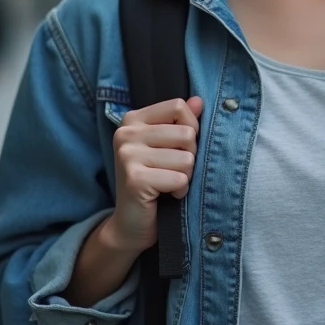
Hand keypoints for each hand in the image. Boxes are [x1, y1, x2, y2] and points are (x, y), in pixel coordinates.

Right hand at [109, 96, 203, 251]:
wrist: (131, 223)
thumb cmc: (154, 181)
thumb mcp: (167, 147)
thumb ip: (181, 122)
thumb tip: (198, 100)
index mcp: (133, 119)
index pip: (178, 106)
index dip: (191, 127)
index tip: (180, 147)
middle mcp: (126, 133)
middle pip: (186, 133)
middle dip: (190, 156)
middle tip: (173, 170)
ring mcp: (127, 156)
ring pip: (187, 158)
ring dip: (186, 176)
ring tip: (169, 183)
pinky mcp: (134, 179)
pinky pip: (180, 179)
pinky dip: (180, 190)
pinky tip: (166, 195)